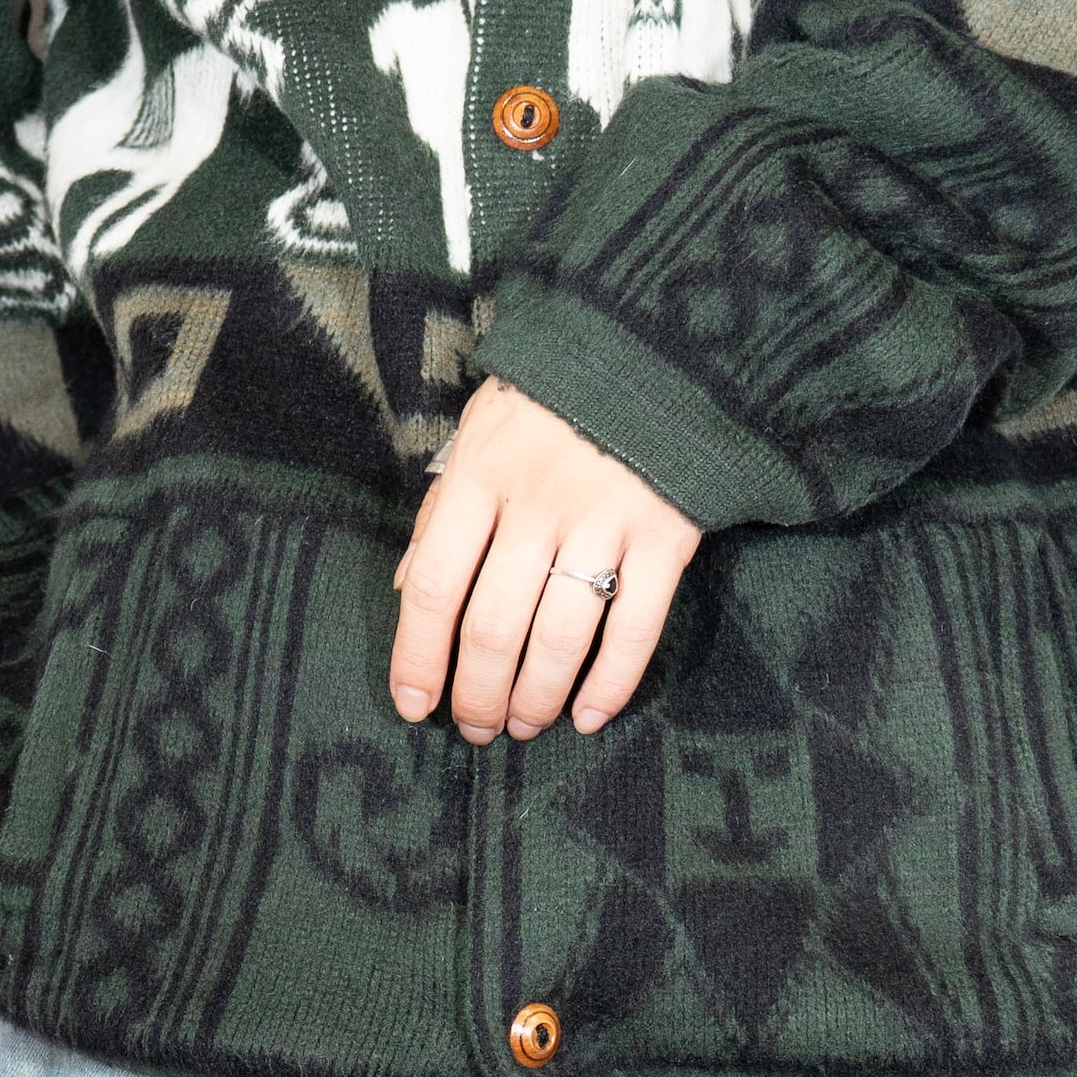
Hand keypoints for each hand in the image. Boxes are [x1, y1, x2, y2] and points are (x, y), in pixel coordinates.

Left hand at [390, 379, 701, 742]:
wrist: (658, 348)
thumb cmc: (556, 399)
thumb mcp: (481, 432)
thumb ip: (444, 510)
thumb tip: (408, 590)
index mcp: (481, 473)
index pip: (436, 584)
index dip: (419, 656)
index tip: (414, 704)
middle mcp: (538, 501)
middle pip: (494, 626)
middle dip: (478, 693)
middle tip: (476, 728)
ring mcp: (606, 519)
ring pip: (560, 638)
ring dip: (535, 698)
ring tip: (524, 725)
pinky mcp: (667, 535)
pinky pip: (636, 628)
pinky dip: (611, 683)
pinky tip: (588, 715)